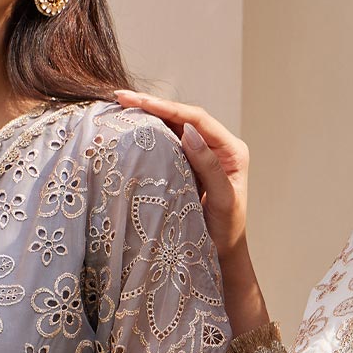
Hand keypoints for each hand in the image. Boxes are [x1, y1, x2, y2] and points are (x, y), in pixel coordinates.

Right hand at [114, 88, 250, 274]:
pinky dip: (151, 132)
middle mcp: (218, 146)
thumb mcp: (222, 200)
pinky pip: (169, 142)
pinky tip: (132, 126)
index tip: (140, 102)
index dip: (168, 107)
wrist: (223, 254)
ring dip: (149, 115)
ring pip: (174, 126)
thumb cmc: (226, 232)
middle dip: (153, 105)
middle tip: (121, 98)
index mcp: (232, 150)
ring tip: (122, 106)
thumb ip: (209, 166)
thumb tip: (189, 132)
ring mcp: (203, 154)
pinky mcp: (189, 164)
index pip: (197, 119)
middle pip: (183, 116)